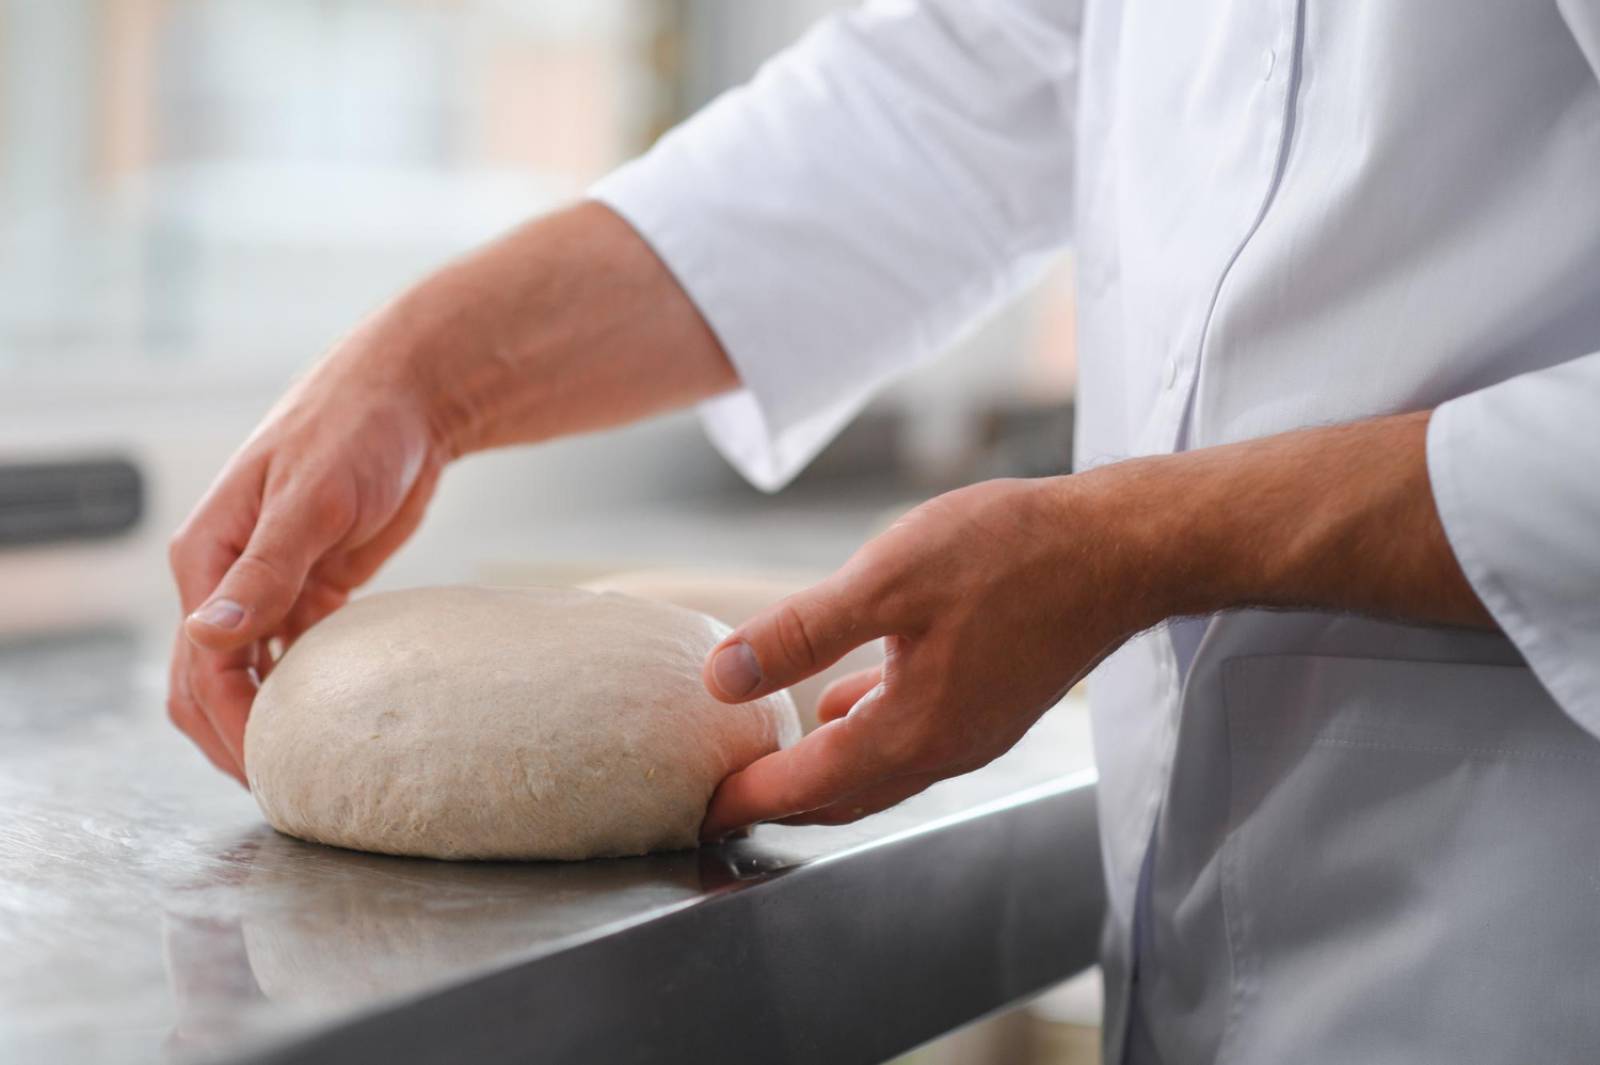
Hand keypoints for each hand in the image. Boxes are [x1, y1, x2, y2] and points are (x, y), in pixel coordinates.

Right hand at [166, 203, 735, 782]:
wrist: (411, 396)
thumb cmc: (357, 430)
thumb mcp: (314, 498)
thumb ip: (267, 568)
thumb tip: (209, 635)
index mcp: (208, 555)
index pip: (201, 664)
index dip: (230, 724)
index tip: (267, 770)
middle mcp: (226, 573)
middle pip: (209, 681)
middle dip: (235, 737)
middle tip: (282, 789)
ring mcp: (269, 581)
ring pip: (248, 673)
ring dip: (264, 718)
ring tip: (302, 768)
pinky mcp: (312, 584)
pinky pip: (292, 652)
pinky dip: (298, 688)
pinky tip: (326, 719)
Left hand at [696, 412, 1494, 837]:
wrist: (1126, 547)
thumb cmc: (1015, 554)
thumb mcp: (888, 578)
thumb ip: (801, 633)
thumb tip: (722, 678)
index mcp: (914, 733)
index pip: (806, 786)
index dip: (746, 794)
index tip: (697, 803)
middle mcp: (945, 750)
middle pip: (842, 795)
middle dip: (779, 796)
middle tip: (724, 789)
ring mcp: (975, 732)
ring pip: (878, 772)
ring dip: (821, 769)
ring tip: (770, 749)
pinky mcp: (993, 705)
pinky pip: (910, 741)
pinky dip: (863, 735)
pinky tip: (846, 697)